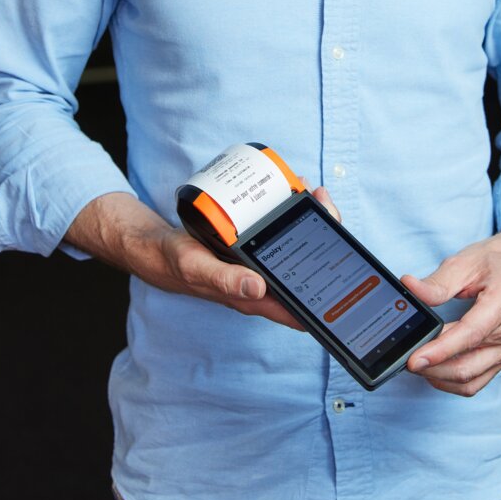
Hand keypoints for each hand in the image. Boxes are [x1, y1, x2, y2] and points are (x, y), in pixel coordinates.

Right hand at [67, 182, 339, 331]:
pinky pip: (280, 231)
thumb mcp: (195, 267)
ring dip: (310, 222)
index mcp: (253, 297)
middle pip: (305, 270)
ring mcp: (258, 263)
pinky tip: (296, 193)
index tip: (346, 271)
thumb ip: (224, 280)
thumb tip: (258, 288)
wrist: (154, 247)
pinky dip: (291, 212)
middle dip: (323, 239)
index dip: (326, 297)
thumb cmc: (175, 263)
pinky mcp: (252, 246)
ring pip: (295, 247)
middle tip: (327, 207)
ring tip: (315, 195)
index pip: (299, 306)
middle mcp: (261, 283)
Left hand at [401, 222, 500, 395]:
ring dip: (440, 377)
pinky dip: (453, 381)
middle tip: (406, 360)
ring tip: (418, 364)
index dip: (440, 350)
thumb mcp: (465, 261)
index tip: (414, 359)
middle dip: (433, 368)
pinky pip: (477, 380)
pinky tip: (435, 370)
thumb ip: (437, 282)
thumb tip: (410, 287)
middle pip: (468, 364)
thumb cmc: (497, 262)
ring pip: (471, 379)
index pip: (470, 334)